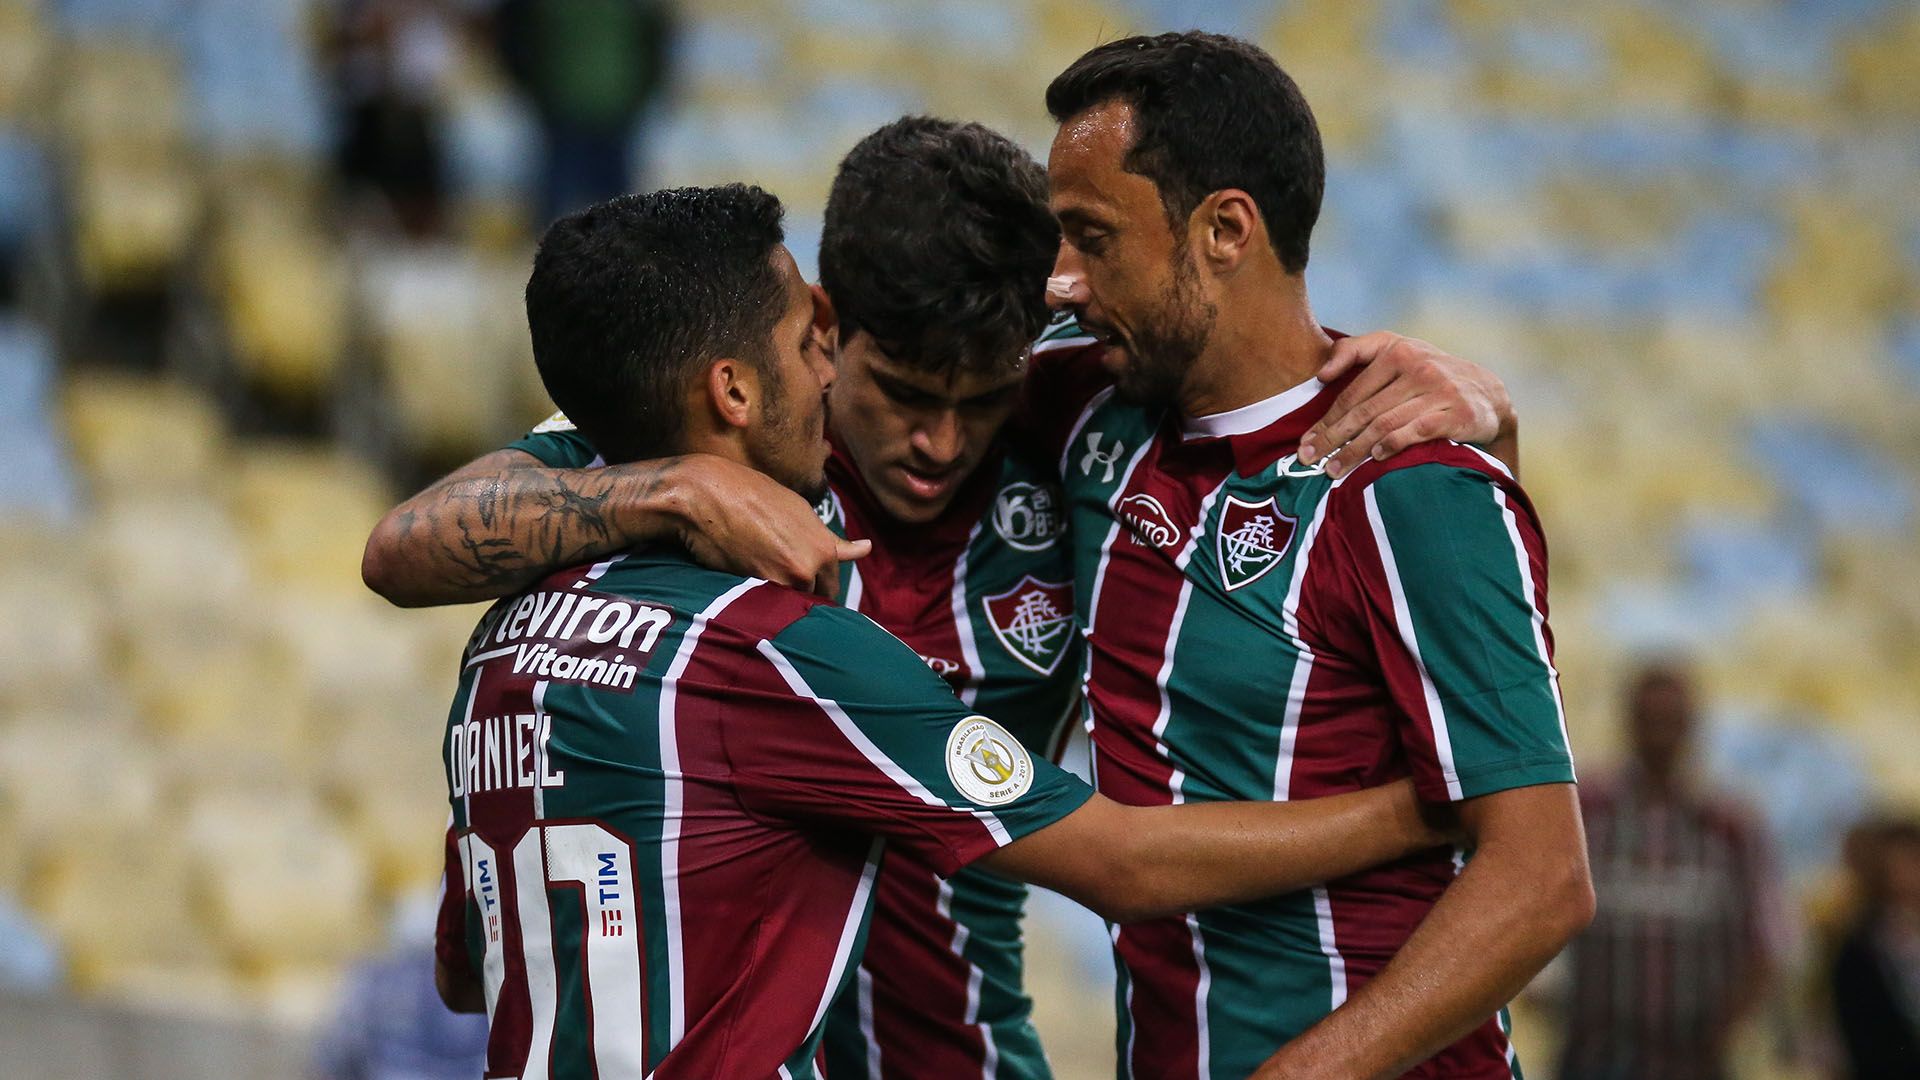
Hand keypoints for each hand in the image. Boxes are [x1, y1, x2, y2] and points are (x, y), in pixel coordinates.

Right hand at [669, 456, 869, 599]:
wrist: (707, 493)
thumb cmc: (751, 494)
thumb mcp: (800, 511)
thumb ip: (831, 539)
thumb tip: (866, 549)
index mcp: (825, 547)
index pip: (832, 585)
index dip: (820, 589)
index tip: (812, 591)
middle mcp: (809, 567)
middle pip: (813, 599)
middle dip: (801, 596)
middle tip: (780, 585)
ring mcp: (781, 581)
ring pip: (788, 606)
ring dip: (779, 602)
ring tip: (757, 579)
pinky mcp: (752, 590)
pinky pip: (764, 607)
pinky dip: (758, 602)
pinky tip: (744, 585)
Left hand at [1297, 333, 1512, 479]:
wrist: (1488, 394)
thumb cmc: (1429, 375)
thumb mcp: (1397, 350)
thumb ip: (1356, 350)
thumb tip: (1321, 375)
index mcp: (1397, 351)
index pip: (1352, 393)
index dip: (1326, 420)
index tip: (1305, 442)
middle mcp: (1418, 367)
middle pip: (1364, 411)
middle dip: (1332, 439)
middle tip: (1310, 460)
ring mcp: (1438, 390)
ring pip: (1385, 425)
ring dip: (1355, 451)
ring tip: (1334, 469)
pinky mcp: (1456, 413)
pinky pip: (1416, 432)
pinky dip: (1392, 446)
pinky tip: (1375, 458)